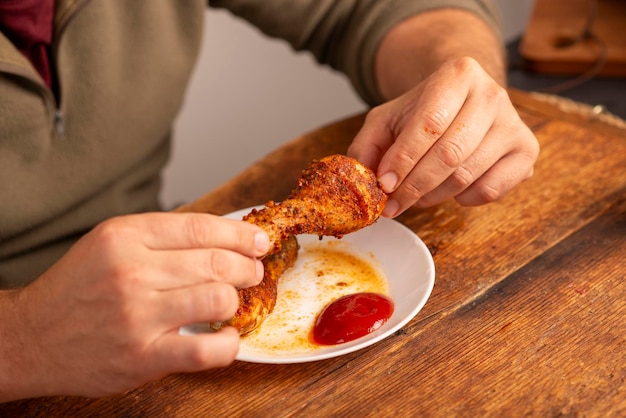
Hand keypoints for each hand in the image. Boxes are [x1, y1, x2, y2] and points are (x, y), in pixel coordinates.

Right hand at [1, 212, 268, 399]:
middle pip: (216, 261)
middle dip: (247, 267)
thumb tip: (223, 236)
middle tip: (252, 272)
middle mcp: (131, 271)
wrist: (30, 337)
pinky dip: (228, 344)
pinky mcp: (142, 357)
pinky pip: (206, 349)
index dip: (239, 234)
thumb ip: (161, 238)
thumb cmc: (78, 288)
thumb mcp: (109, 244)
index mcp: (124, 236)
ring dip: (236, 301)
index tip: (258, 241)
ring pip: (218, 299)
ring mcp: (137, 316)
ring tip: (233, 303)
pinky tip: (227, 338)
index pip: (201, 227)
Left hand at [347, 57, 538, 217]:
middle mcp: (492, 94)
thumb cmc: (423, 112)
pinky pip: (491, 189)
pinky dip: (463, 199)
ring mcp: (514, 123)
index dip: (404, 159)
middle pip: (450, 154)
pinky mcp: (526, 151)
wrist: (464, 100)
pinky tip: (449, 190)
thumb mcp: (387, 118)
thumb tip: (362, 180)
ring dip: (433, 196)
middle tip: (392, 204)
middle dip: (414, 186)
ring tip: (414, 197)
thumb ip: (367, 145)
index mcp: (458, 74)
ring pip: (467, 175)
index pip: (430, 123)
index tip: (383, 184)